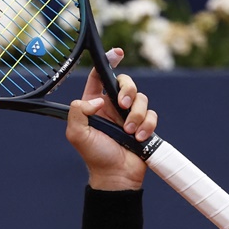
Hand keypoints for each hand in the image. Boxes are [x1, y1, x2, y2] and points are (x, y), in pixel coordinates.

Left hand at [66, 49, 156, 190]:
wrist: (116, 175)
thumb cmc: (95, 155)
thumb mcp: (77, 134)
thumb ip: (78, 112)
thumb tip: (96, 100)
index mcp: (94, 104)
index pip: (100, 76)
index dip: (108, 61)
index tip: (117, 53)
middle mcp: (112, 106)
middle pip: (126, 82)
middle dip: (128, 90)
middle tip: (122, 104)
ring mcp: (129, 115)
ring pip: (141, 99)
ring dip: (136, 115)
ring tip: (129, 132)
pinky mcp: (144, 124)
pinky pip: (152, 115)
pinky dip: (147, 126)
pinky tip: (138, 138)